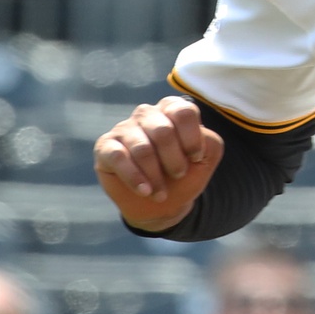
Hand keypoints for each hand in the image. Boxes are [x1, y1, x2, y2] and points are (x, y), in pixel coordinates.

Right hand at [94, 96, 223, 232]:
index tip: (196, 158)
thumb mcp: (206, 158)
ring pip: (142, 148)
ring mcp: (124, 129)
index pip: (184, 112)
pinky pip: (118, 157)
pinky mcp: (105, 147)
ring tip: (161, 192)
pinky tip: (144, 191)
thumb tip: (197, 135)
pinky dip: (134, 177)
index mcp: (172, 109)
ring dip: (155, 175)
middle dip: (174, 160)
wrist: (161, 204)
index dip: (192, 139)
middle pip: (163, 131)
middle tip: (179, 175)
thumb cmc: (184, 174)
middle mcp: (147, 114)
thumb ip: (209, 141)